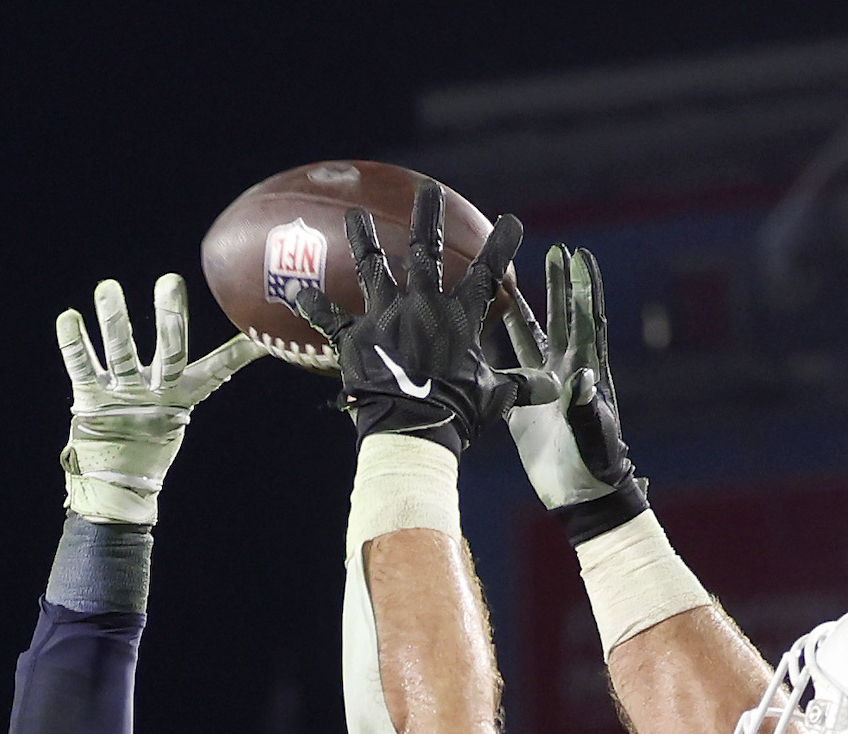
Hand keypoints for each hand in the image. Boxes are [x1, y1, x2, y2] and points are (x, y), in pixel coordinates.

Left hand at [54, 272, 258, 529]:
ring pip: (121, 353)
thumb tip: (256, 345)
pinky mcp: (90, 400)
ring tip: (108, 287)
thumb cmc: (151, 437)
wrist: (116, 483)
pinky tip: (69, 317)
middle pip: (167, 353)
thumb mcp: (183, 404)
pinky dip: (74, 343)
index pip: (217, 369)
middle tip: (170, 281)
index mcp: (181, 394)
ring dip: (115, 320)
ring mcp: (122, 396)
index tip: (253, 331)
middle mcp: (154, 393)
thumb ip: (212, 370)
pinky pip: (81, 367)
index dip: (236, 352)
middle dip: (169, 317)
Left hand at [295, 186, 518, 453]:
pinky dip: (312, 304)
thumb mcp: (493, 398)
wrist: (412, 430)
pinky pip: (328, 317)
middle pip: (425, 251)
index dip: (500, 246)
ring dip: (362, 238)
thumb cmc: (457, 414)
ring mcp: (385, 317)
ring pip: (372, 267)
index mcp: (459, 317)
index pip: (486, 273)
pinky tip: (295, 291)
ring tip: (354, 213)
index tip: (510, 221)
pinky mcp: (354, 338)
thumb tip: (552, 390)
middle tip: (427, 189)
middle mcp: (421, 305)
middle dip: (427, 217)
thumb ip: (519, 386)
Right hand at [490, 242, 648, 532]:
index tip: (579, 256)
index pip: (584, 322)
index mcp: (585, 373)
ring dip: (523, 309)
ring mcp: (546, 387)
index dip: (581, 290)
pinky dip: (501, 348)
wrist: (583, 496)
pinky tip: (486, 330)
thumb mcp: (595, 438)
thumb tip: (582, 378)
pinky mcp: (528, 405)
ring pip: (532, 338)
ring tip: (511, 278)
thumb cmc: (597, 468)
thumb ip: (588, 409)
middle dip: (557, 286)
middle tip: (555, 251)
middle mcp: (566, 372)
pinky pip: (512, 368)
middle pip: (560, 319)